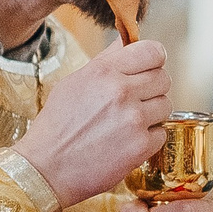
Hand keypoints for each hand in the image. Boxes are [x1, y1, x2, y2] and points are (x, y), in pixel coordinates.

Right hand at [16, 40, 169, 204]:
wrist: (46, 168)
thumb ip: (105, 62)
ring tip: (128, 123)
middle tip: (136, 100)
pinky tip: (127, 142)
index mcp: (104, 72)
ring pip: (166, 105)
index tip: (148, 68)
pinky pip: (161, 133)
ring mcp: (133, 119)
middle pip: (164, 78)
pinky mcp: (140, 146)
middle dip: (153, 88)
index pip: (153, 51)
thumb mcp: (73, 82)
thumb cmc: (57, 126)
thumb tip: (126, 43)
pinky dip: (149, 139)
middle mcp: (121, 91)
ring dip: (152, 114)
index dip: (154, 59)